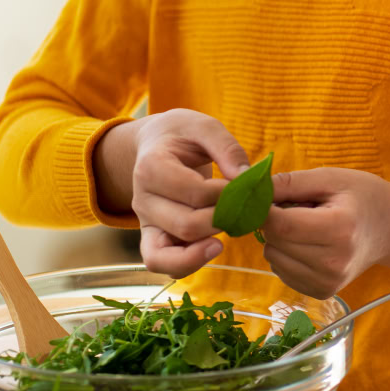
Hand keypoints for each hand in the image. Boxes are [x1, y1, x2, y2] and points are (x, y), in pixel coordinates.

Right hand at [93, 109, 248, 278]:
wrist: (155, 141)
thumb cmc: (182, 134)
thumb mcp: (205, 126)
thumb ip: (227, 148)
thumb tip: (247, 178)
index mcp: (151, 166)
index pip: (195, 192)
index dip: (227, 194)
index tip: (244, 184)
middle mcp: (142, 198)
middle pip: (186, 224)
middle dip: (223, 219)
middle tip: (243, 207)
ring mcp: (145, 221)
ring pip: (166, 256)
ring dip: (204, 248)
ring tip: (228, 231)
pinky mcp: (151, 237)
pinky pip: (161, 264)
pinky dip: (187, 263)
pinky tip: (214, 246)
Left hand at [259, 168, 389, 298]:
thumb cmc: (362, 196)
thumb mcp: (331, 178)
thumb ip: (290, 182)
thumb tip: (251, 190)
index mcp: (339, 230)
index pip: (280, 225)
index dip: (264, 209)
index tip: (266, 196)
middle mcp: (333, 263)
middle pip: (274, 242)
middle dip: (273, 221)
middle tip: (298, 207)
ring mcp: (328, 282)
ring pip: (273, 258)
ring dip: (279, 239)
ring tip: (308, 225)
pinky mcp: (321, 292)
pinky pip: (281, 271)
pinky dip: (286, 254)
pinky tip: (309, 242)